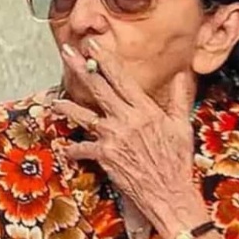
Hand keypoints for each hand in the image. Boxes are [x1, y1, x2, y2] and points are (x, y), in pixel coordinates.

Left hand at [52, 40, 207, 236]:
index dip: (106, 60)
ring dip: (68, 107)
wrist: (170, 194)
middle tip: (68, 51)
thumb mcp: (182, 126)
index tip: (94, 44)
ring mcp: (114, 137)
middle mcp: (127, 120)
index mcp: (146, 110)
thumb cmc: (178, 162)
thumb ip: (179, 98)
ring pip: (85, 116)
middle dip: (82, 68)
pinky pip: (84, 148)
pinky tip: (66, 148)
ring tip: (55, 101)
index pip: (122, 78)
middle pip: (99, 89)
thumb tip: (183, 75)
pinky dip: (74, 149)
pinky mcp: (106, 157)